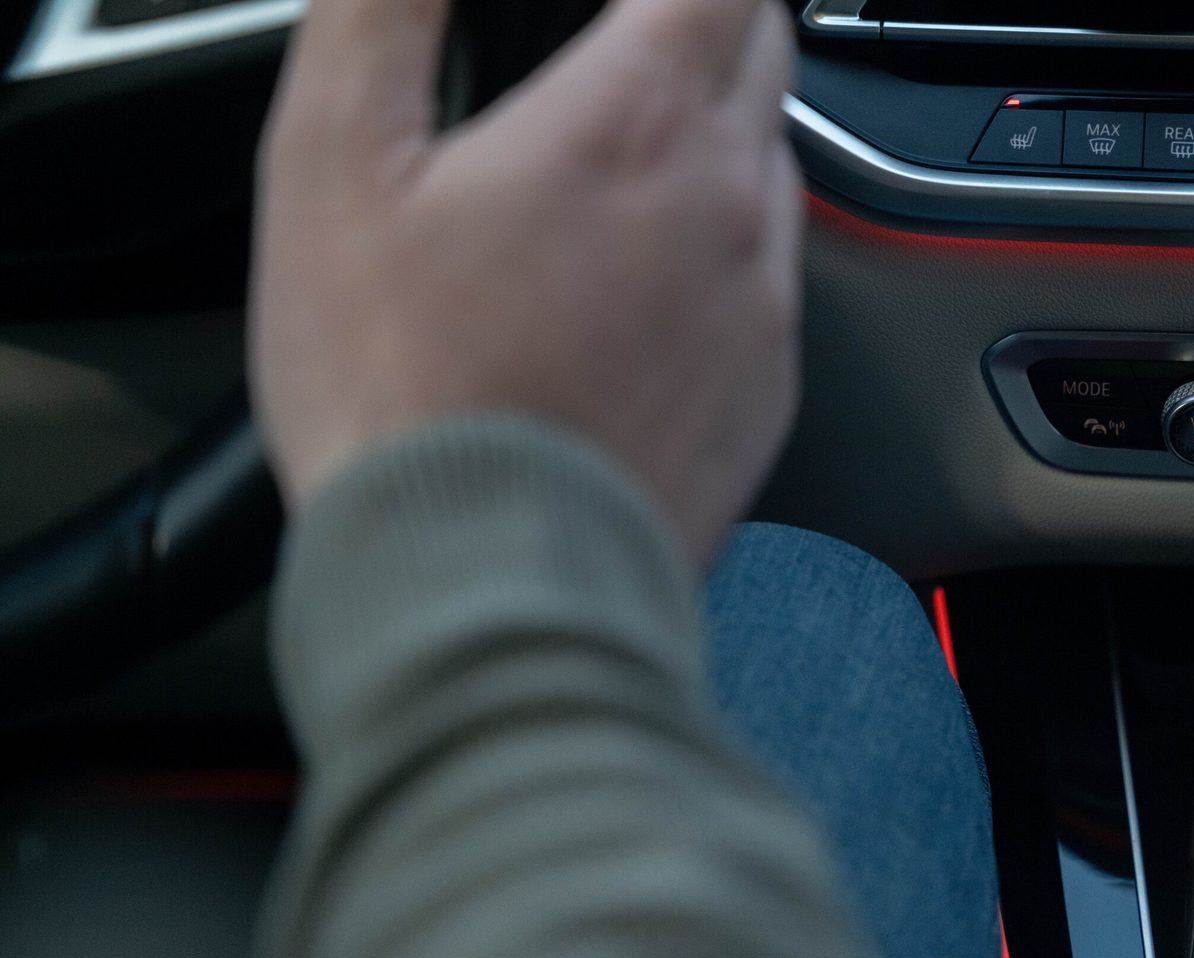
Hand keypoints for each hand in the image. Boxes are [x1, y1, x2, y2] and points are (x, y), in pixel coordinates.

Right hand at [251, 0, 800, 564]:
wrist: (482, 579)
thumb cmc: (404, 393)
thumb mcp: (334, 166)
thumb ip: (386, 18)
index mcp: (638, 123)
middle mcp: (728, 203)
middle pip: (764, 49)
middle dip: (703, 23)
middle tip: (622, 44)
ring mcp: (760, 304)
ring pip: (774, 166)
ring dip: (715, 140)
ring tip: (614, 176)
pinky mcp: (767, 392)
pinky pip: (768, 281)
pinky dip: (721, 254)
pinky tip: (637, 295)